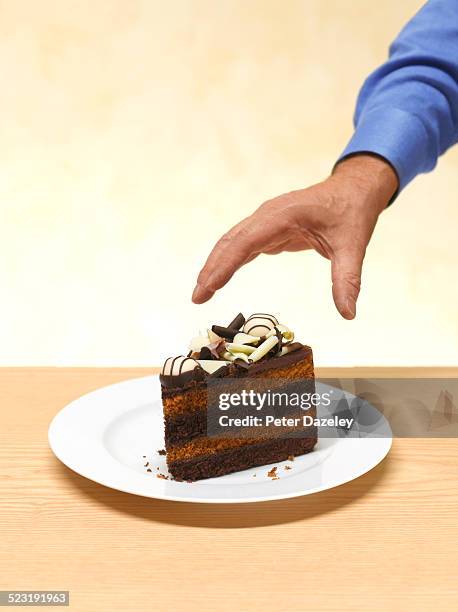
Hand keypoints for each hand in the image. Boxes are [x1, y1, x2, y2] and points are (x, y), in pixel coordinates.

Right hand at [192, 154, 397, 318]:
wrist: (353, 189)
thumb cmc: (352, 212)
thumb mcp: (353, 245)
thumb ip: (347, 280)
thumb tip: (348, 314)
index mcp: (284, 214)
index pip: (246, 241)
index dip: (225, 264)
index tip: (209, 286)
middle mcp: (269, 214)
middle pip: (231, 242)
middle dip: (212, 269)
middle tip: (197, 298)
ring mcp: (266, 219)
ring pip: (232, 242)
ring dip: (216, 265)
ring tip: (202, 292)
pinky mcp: (269, 227)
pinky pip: (243, 244)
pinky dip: (229, 261)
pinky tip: (220, 277)